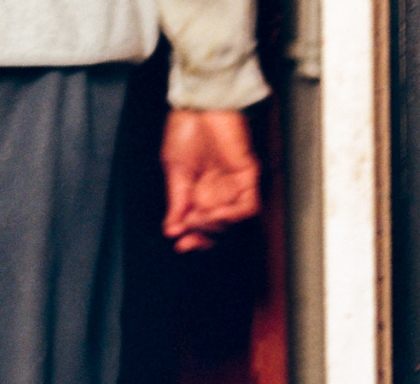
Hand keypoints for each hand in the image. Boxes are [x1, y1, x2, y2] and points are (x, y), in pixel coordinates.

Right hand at [161, 109, 259, 252]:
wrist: (198, 103)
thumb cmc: (186, 127)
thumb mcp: (174, 170)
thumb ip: (176, 201)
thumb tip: (172, 228)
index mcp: (201, 192)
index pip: (203, 224)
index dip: (194, 237)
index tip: (181, 244)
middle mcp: (220, 192)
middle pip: (218, 228)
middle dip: (202, 236)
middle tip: (188, 232)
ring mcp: (235, 185)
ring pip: (232, 222)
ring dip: (213, 225)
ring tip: (197, 217)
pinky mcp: (248, 176)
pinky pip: (247, 207)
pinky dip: (231, 215)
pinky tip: (214, 211)